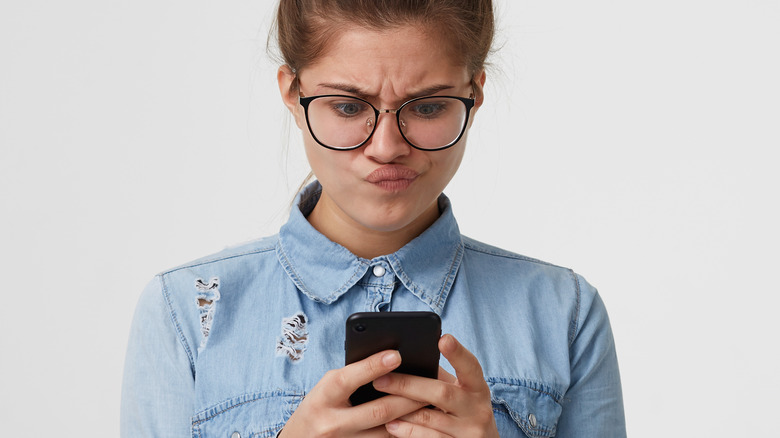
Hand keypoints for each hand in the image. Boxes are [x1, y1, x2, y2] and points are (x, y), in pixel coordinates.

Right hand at [280, 350, 426, 436]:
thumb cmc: (320, 404)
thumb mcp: (328, 386)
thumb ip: (354, 376)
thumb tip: (391, 361)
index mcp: (323, 397)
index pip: (349, 380)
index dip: (373, 367)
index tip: (397, 355)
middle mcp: (332, 423)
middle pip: (377, 411)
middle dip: (407, 398)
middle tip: (430, 385)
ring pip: (386, 432)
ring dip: (411, 418)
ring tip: (431, 404)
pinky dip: (403, 432)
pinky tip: (418, 423)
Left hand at [372, 335, 498, 437]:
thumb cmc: (464, 411)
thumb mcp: (461, 393)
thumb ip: (440, 378)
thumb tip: (408, 359)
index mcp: (478, 388)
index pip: (471, 367)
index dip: (458, 353)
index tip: (443, 339)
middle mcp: (477, 409)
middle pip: (442, 393)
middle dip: (409, 385)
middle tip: (381, 379)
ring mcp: (469, 431)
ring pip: (430, 418)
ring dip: (402, 409)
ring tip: (379, 402)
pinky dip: (408, 431)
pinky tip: (391, 425)